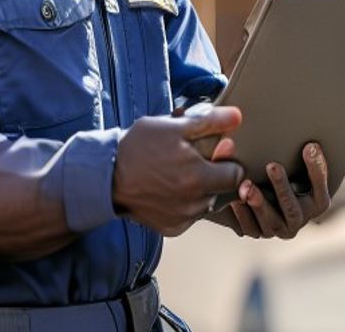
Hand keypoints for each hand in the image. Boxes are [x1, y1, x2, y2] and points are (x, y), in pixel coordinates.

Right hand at [113, 106, 243, 235]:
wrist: (107, 177)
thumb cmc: (139, 147)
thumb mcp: (172, 126)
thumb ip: (209, 122)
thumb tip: (237, 116)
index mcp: (199, 177)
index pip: (236, 174)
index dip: (227, 160)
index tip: (213, 152)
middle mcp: (195, 203)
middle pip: (222, 189)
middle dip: (213, 173)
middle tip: (190, 160)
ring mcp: (184, 218)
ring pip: (206, 202)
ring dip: (199, 188)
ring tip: (175, 172)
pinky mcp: (172, 228)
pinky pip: (190, 215)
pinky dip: (184, 202)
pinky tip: (168, 188)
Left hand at [227, 142, 329, 238]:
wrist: (256, 189)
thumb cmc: (281, 169)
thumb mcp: (294, 164)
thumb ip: (301, 157)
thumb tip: (310, 144)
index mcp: (313, 204)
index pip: (320, 192)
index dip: (317, 171)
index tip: (309, 146)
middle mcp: (296, 220)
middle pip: (292, 210)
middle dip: (282, 187)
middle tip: (272, 166)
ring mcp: (275, 228)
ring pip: (270, 222)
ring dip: (259, 203)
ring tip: (247, 185)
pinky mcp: (255, 230)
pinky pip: (247, 227)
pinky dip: (240, 212)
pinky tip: (233, 198)